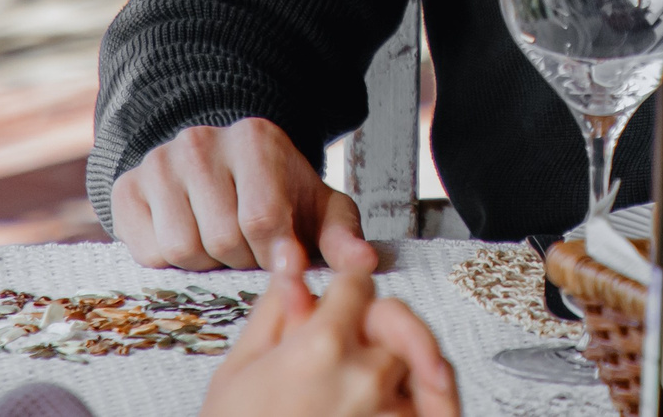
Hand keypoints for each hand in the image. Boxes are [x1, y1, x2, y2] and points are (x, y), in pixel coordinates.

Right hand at [113, 117, 376, 273]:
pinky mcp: (126, 188)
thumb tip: (363, 264)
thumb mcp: (319, 209)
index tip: (283, 258)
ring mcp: (158, 162)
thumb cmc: (278, 193)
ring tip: (221, 243)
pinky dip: (170, 262)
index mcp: (255, 139)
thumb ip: (342, 237)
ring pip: (181, 248)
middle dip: (241, 258)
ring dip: (206, 262)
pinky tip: (190, 237)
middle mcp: (200, 142)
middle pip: (220, 238)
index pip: (262, 218)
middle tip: (250, 248)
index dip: (273, 254)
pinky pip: (147, 253)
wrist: (223, 168)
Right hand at [201, 244, 458, 416]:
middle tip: (350, 331)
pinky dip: (421, 395)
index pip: (358, 283)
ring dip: (397, 354)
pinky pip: (423, 404)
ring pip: (414, 359)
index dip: (346, 283)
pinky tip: (407, 391)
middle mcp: (363, 374)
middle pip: (394, 318)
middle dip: (373, 318)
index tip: (340, 293)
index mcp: (321, 346)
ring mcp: (382, 409)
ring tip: (363, 368)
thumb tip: (292, 260)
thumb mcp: (239, 367)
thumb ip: (276, 308)